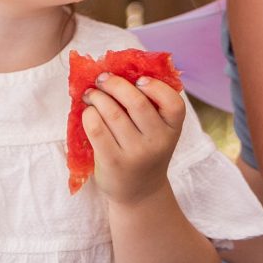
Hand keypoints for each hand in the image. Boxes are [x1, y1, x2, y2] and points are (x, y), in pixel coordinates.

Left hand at [81, 73, 182, 208]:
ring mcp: (135, 153)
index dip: (155, 86)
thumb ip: (150, 107)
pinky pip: (96, 128)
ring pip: (112, 112)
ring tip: (91, 94)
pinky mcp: (113, 162)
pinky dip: (88, 114)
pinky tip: (88, 112)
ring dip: (97, 96)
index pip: (173, 103)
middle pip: (136, 101)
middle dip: (114, 84)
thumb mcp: (159, 132)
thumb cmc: (146, 152)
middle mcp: (158, 141)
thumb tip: (118, 70)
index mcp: (173, 130)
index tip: (138, 80)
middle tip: (102, 79)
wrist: (139, 193)